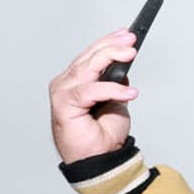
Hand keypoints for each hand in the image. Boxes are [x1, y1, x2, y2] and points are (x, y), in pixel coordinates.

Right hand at [49, 29, 138, 162]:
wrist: (100, 159)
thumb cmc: (103, 135)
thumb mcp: (116, 103)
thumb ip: (116, 85)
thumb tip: (123, 70)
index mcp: (76, 81)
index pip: (91, 55)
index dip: (108, 42)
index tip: (127, 34)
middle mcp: (66, 83)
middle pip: (89, 58)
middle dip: (111, 45)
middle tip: (130, 39)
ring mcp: (63, 92)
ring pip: (87, 68)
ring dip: (110, 57)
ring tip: (130, 53)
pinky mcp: (64, 105)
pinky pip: (90, 90)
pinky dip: (111, 89)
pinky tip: (129, 92)